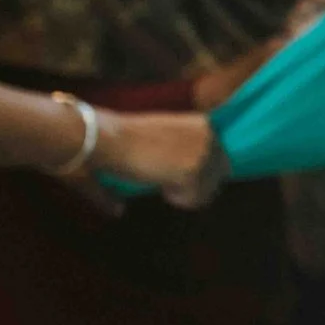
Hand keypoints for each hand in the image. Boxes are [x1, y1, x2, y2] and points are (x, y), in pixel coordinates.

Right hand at [94, 110, 227, 208]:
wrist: (102, 138)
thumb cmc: (126, 137)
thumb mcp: (164, 134)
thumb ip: (187, 148)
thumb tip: (220, 169)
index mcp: (206, 124)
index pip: (222, 160)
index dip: (200, 171)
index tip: (174, 169)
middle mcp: (211, 137)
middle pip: (219, 177)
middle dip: (195, 183)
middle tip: (166, 177)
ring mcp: (204, 155)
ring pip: (208, 190)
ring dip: (184, 191)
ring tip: (160, 176)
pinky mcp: (192, 173)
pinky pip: (195, 200)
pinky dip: (177, 198)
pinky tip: (160, 183)